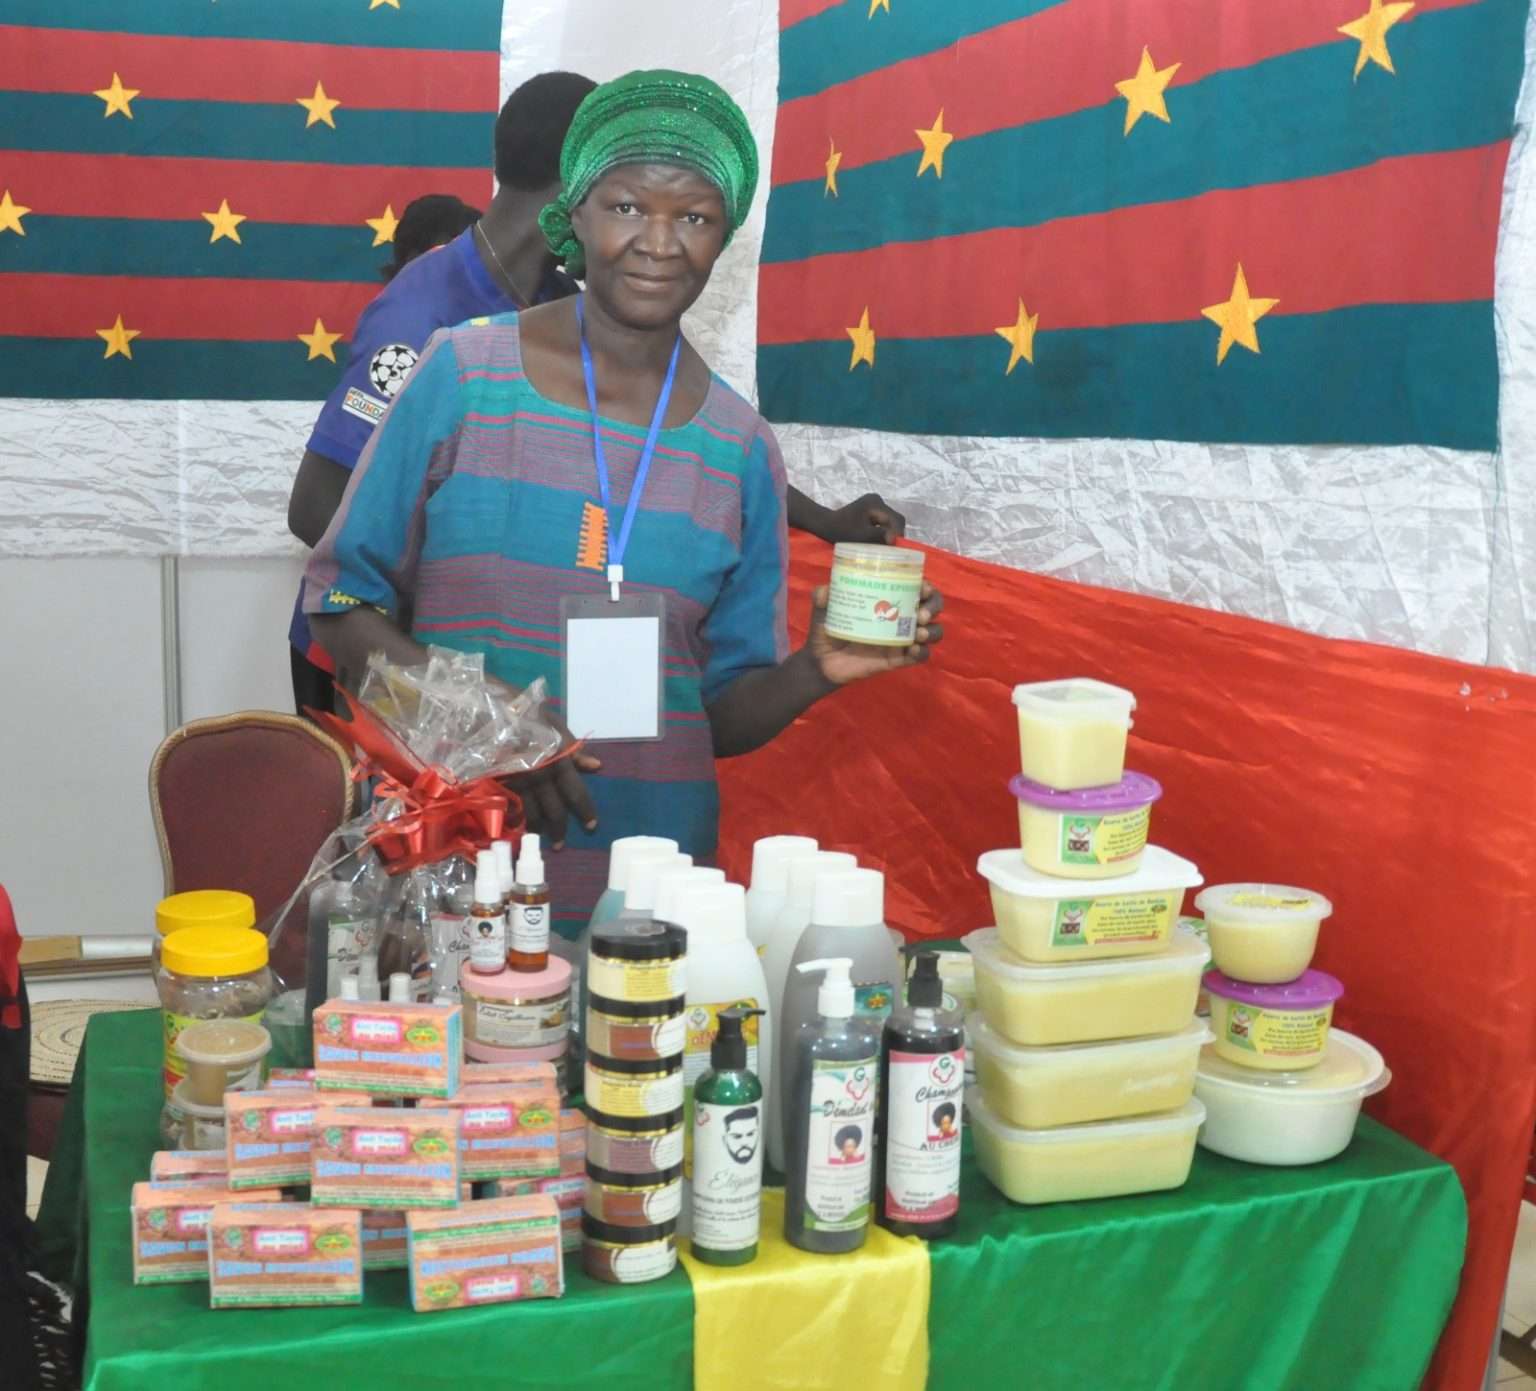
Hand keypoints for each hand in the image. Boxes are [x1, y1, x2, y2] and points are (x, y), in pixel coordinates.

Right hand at [500, 711, 601, 850]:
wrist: (484, 706)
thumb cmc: (523, 711)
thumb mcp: (551, 722)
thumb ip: (572, 746)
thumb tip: (596, 766)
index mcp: (557, 758)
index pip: (575, 792)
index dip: (585, 810)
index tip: (592, 826)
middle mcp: (539, 774)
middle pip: (553, 809)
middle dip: (559, 829)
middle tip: (561, 844)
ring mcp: (517, 781)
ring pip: (531, 812)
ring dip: (537, 829)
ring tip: (540, 839)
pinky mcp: (497, 782)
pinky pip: (509, 807)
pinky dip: (514, 818)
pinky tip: (516, 826)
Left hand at [805, 581, 944, 687]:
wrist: (821, 661)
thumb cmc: (828, 629)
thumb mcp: (823, 608)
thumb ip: (822, 596)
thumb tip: (825, 591)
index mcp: (888, 600)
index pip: (916, 588)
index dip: (926, 586)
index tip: (922, 586)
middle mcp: (899, 618)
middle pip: (932, 607)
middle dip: (933, 606)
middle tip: (921, 614)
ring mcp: (901, 640)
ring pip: (933, 632)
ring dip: (932, 631)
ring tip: (919, 633)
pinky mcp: (898, 659)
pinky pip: (920, 656)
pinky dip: (922, 653)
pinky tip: (912, 650)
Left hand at [819, 493, 906, 544]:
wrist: (825, 523)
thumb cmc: (839, 530)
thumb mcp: (859, 535)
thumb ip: (878, 535)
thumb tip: (894, 540)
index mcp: (875, 503)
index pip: (896, 519)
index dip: (898, 534)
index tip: (895, 549)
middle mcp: (878, 500)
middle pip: (895, 520)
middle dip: (894, 535)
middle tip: (892, 551)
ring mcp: (875, 504)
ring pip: (890, 522)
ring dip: (889, 534)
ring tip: (886, 548)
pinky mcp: (872, 511)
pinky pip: (884, 522)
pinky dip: (883, 532)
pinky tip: (879, 542)